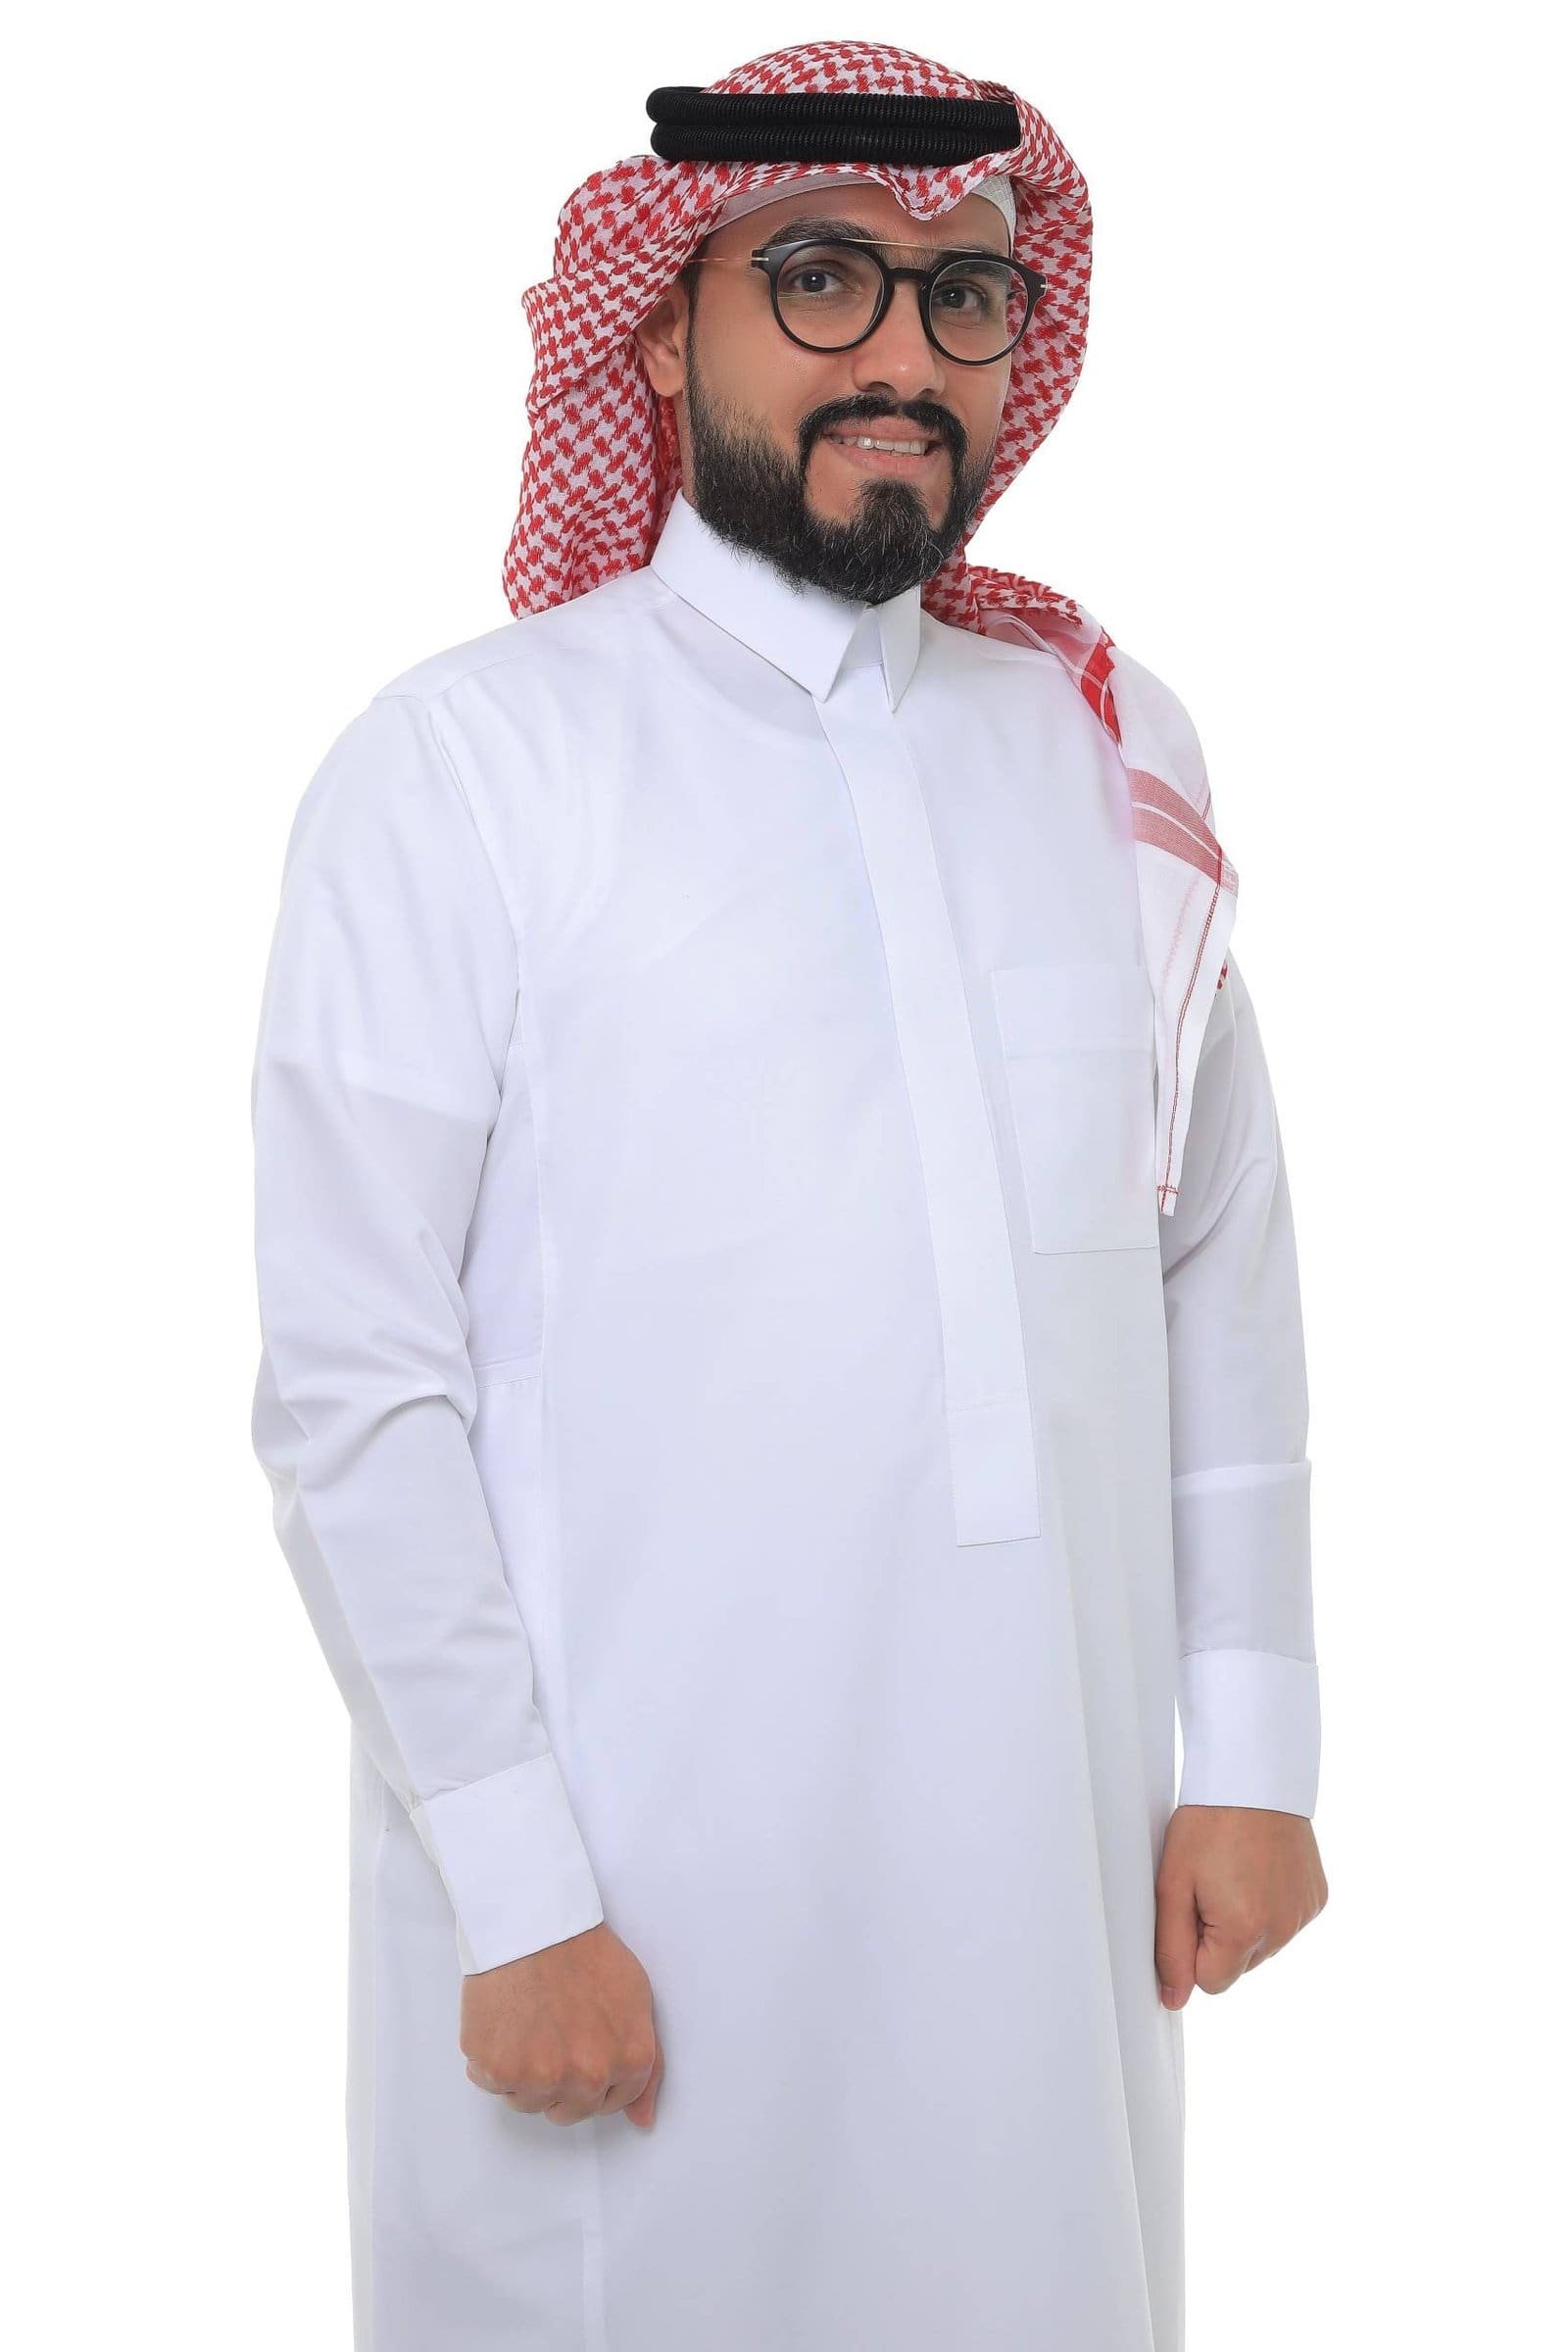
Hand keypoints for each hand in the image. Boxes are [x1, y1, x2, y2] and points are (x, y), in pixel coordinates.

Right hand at [460, 1920, 663, 2126]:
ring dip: (523, 2072)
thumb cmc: (582, 1950)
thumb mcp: (636, 1998)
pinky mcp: (497, 2069)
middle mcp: (588, 2077)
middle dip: (559, 2079)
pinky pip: (490, 2083)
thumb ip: (647, 2066)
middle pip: (568, 2110)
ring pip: (527, 2101)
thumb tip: (642, 2121)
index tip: (579, 2049)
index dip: (593, 2076)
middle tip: (551, 2031)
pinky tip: (504, 2019)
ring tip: (527, 2020)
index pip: (611, 2103)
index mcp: (629, 2061)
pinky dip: (491, 2058)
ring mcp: (540, 2078)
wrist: (532, 1919)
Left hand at [1155, 1804, 1326, 2008]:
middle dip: (1218, 1936)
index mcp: (1244, 1930)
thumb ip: (1172, 1948)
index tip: (1191, 1906)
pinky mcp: (1317, 1899)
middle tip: (1210, 1883)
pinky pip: (1285, 1922)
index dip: (1192, 1948)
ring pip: (1261, 1946)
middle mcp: (1282, 1930)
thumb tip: (1174, 1999)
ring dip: (1244, 1923)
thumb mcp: (1173, 1884)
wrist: (1253, 1777)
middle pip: (1237, 1965)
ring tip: (1234, 1872)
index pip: (1211, 1982)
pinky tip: (1259, 1870)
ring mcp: (1304, 1915)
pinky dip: (1269, 1906)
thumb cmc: (1208, 1823)